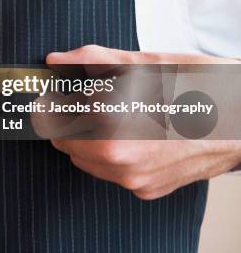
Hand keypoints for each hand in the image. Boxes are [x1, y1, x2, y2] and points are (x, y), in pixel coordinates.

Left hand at [46, 45, 240, 199]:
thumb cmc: (200, 85)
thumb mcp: (145, 63)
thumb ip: (93, 62)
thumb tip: (56, 61)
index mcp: (112, 124)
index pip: (52, 116)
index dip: (51, 98)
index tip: (54, 88)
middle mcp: (120, 160)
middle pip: (64, 140)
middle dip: (67, 117)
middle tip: (84, 94)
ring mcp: (135, 180)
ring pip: (84, 159)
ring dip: (86, 136)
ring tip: (113, 111)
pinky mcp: (148, 190)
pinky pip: (111, 172)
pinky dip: (110, 153)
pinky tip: (134, 131)